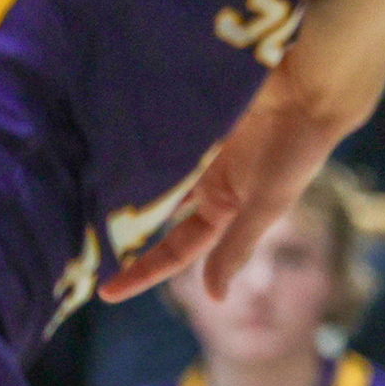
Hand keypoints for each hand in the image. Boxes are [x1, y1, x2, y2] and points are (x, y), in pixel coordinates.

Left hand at [99, 64, 357, 302]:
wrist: (310, 88)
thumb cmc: (296, 150)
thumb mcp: (265, 204)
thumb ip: (236, 247)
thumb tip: (214, 297)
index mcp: (225, 208)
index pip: (176, 250)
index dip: (143, 272)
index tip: (105, 293)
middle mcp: (205, 182)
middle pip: (152, 217)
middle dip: (120, 233)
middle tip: (76, 247)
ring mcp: (194, 149)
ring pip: (143, 177)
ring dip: (116, 189)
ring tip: (75, 202)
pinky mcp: (188, 118)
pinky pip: (148, 138)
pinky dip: (126, 148)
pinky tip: (99, 153)